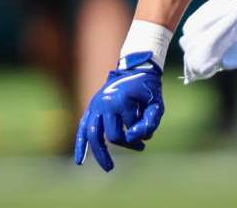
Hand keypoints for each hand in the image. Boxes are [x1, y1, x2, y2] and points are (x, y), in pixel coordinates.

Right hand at [73, 52, 164, 171]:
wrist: (135, 69)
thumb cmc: (148, 89)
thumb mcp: (157, 104)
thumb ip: (150, 122)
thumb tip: (136, 139)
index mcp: (121, 100)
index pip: (131, 130)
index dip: (142, 135)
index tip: (149, 131)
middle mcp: (105, 103)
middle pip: (112, 136)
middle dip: (127, 144)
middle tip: (140, 146)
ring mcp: (95, 105)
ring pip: (93, 135)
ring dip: (100, 154)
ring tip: (109, 168)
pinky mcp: (91, 108)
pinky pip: (82, 128)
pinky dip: (81, 145)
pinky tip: (80, 161)